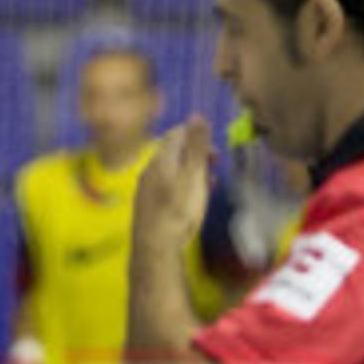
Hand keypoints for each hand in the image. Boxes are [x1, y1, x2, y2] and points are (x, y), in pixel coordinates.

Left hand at [134, 116, 213, 249]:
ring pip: (171, 169)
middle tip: (216, 162)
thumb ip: (196, 146)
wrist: (155, 247)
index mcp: (162, 158)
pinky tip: (192, 198)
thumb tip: (198, 115)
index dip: (197, 134)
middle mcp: (150, 168)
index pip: (177, 132)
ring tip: (209, 180)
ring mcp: (147, 187)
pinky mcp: (148, 205)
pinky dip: (183, 185)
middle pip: (174, 151)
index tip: (215, 147)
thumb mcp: (193, 176)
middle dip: (196, 153)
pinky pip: (167, 186)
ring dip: (191, 170)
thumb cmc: (178, 211)